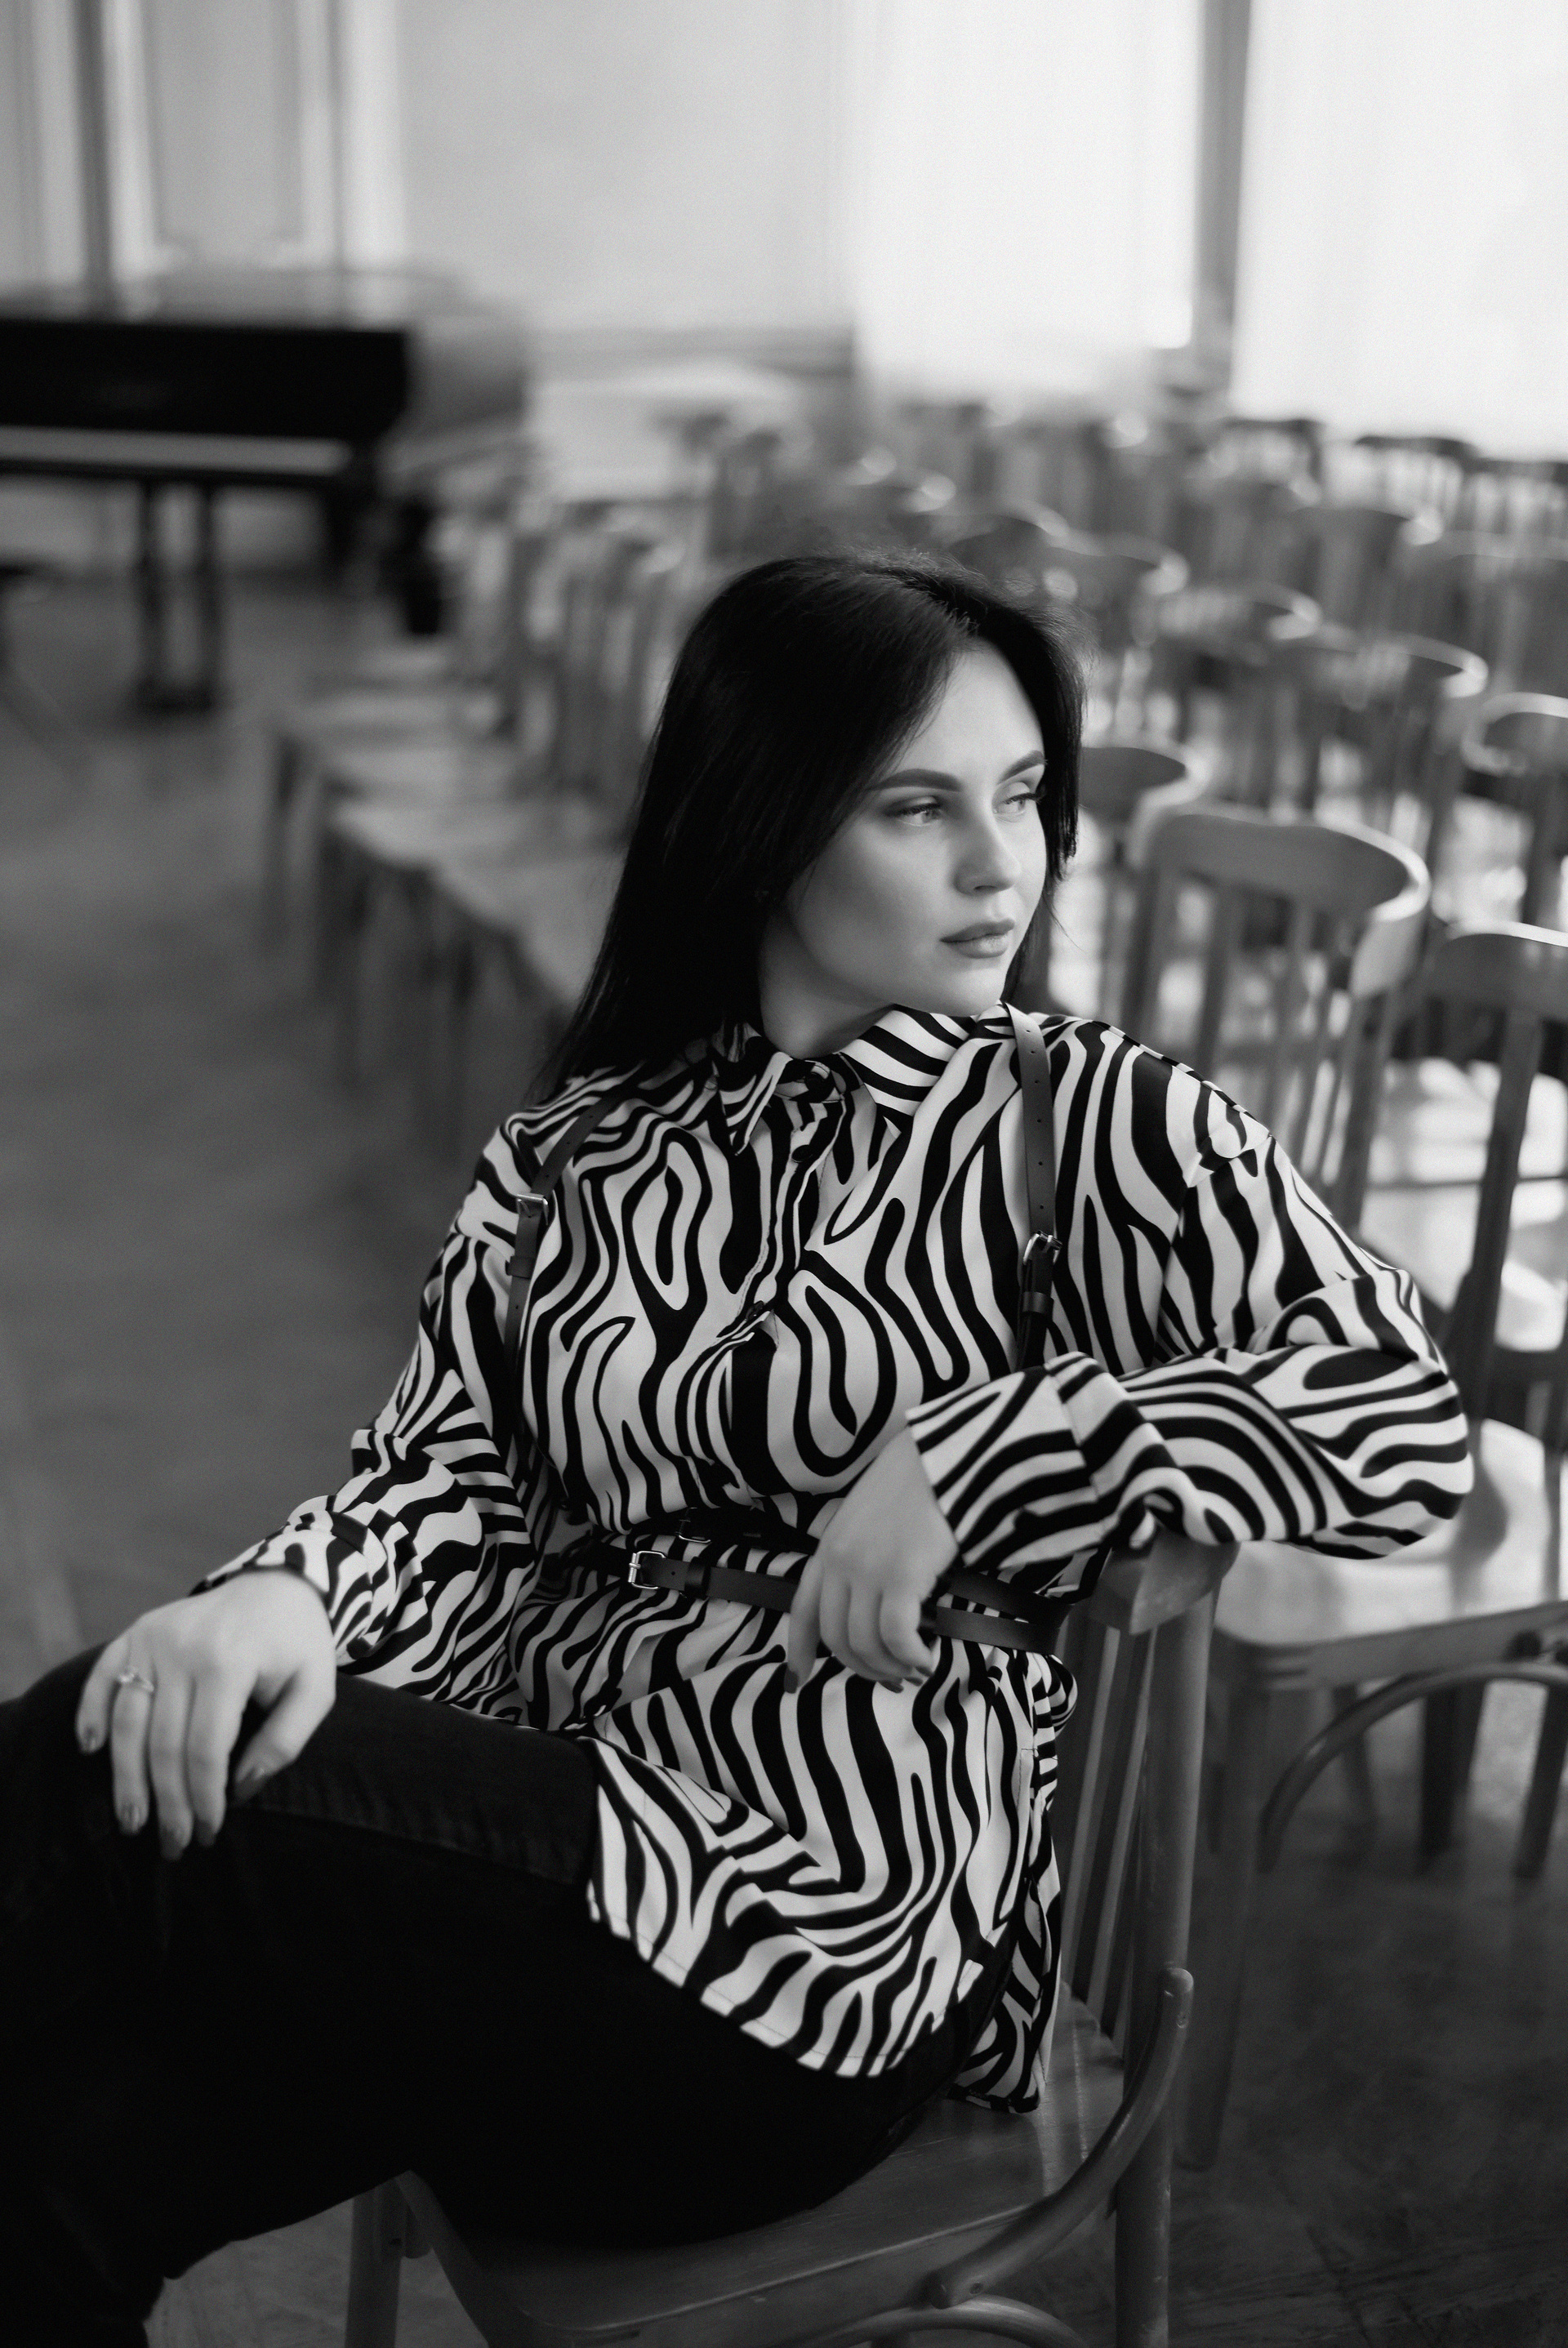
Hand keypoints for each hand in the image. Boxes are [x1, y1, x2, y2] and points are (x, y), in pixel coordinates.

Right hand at [75, 1572, 335, 1857]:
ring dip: (125, 1777)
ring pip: (126, 1721)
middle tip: (172, 1843)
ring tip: (132, 1820)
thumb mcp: (316, 1690)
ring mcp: (153, 1637)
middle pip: (162, 1743)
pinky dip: (90, 1713)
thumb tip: (240, 1790)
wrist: (278, 1585)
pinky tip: (89, 1751)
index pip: (205, 1748)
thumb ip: (285, 1742)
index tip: (208, 1833)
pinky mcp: (136, 1632)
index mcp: (229, 1661)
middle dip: (166, 1802)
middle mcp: (182, 1647)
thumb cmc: (299, 1646)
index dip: (204, 1797)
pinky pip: (103, 1676)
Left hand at [786, 1429, 957, 1686]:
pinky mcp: (900, 1576)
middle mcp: (841, 1561)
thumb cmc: (919, 1481)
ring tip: (915, 1666)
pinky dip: (911, 1655)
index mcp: (829, 1546)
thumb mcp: (871, 1515)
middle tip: (890, 1678)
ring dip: (890, 1666)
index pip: (803, 1610)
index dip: (798, 1650)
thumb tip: (874, 1599)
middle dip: (861, 1667)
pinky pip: (897, 1636)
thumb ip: (861, 1552)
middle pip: (835, 1636)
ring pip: (865, 1643)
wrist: (946, 1456)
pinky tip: (927, 1655)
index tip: (796, 1680)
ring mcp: (868, 1569)